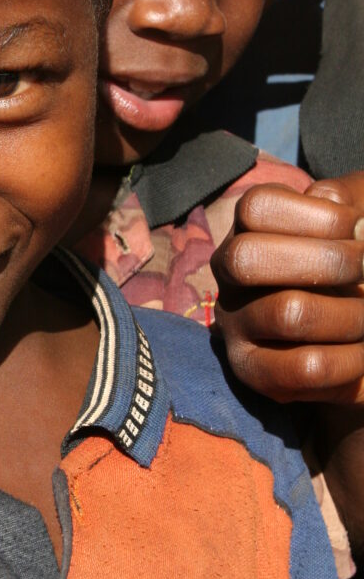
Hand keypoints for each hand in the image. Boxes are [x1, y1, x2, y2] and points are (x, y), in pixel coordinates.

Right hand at [211, 176, 363, 402]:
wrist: (357, 329)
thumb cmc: (354, 265)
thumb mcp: (356, 226)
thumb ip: (350, 207)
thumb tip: (348, 218)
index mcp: (249, 228)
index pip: (256, 208)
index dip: (320, 217)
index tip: (361, 231)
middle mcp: (228, 273)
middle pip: (248, 257)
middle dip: (329, 261)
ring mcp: (234, 322)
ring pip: (288, 313)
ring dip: (351, 314)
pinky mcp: (252, 370)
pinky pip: (304, 367)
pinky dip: (351, 359)